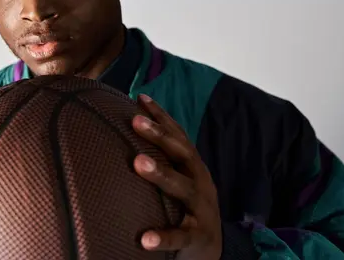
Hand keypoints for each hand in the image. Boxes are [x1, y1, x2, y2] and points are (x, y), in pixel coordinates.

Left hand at [132, 94, 221, 259]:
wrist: (214, 248)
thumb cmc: (188, 207)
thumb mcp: (181, 180)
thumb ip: (163, 161)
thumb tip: (129, 134)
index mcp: (193, 167)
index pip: (178, 136)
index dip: (161, 117)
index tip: (140, 98)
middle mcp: (199, 182)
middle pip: (182, 154)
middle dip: (160, 135)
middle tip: (135, 121)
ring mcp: (201, 209)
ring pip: (182, 188)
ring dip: (160, 174)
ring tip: (138, 162)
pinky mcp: (198, 237)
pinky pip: (180, 236)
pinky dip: (163, 236)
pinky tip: (145, 239)